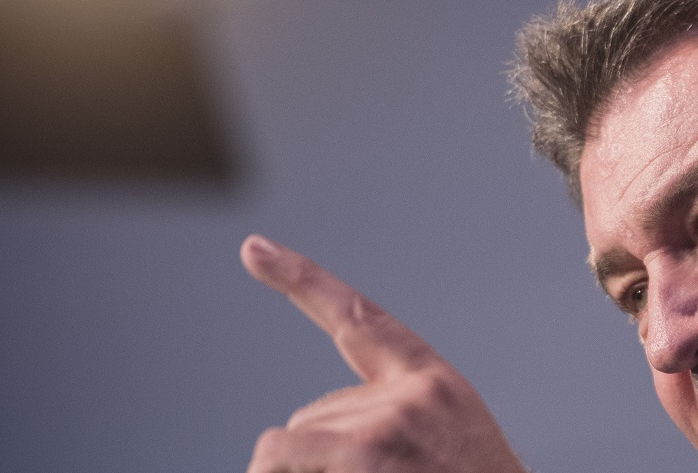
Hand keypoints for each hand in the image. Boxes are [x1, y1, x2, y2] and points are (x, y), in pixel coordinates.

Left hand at [240, 234, 525, 472]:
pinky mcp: (364, 453)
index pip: (358, 320)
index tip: (253, 247)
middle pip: (311, 415)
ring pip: (287, 443)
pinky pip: (279, 456)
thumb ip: (383, 427)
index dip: (301, 280)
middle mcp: (412, 394)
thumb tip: (288, 443)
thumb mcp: (444, 451)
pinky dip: (277, 472)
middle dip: (315, 463)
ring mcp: (387, 423)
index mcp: (434, 385)